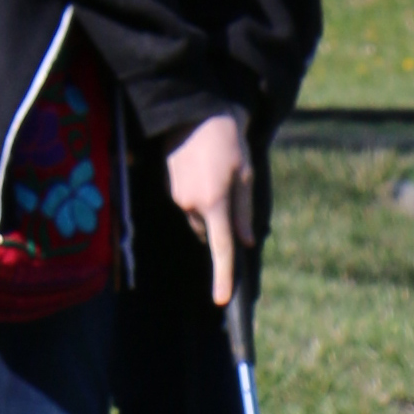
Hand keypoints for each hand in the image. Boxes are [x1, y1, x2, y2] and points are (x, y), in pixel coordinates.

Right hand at [166, 111, 254, 309]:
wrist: (193, 113)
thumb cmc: (227, 141)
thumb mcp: (245, 175)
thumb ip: (244, 211)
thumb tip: (246, 241)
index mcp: (215, 203)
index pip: (221, 248)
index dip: (222, 275)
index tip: (220, 300)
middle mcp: (191, 205)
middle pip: (208, 232)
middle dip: (220, 223)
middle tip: (231, 190)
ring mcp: (176, 197)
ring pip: (197, 217)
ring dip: (208, 207)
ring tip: (216, 172)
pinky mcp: (167, 187)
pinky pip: (186, 202)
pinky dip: (196, 194)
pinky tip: (202, 170)